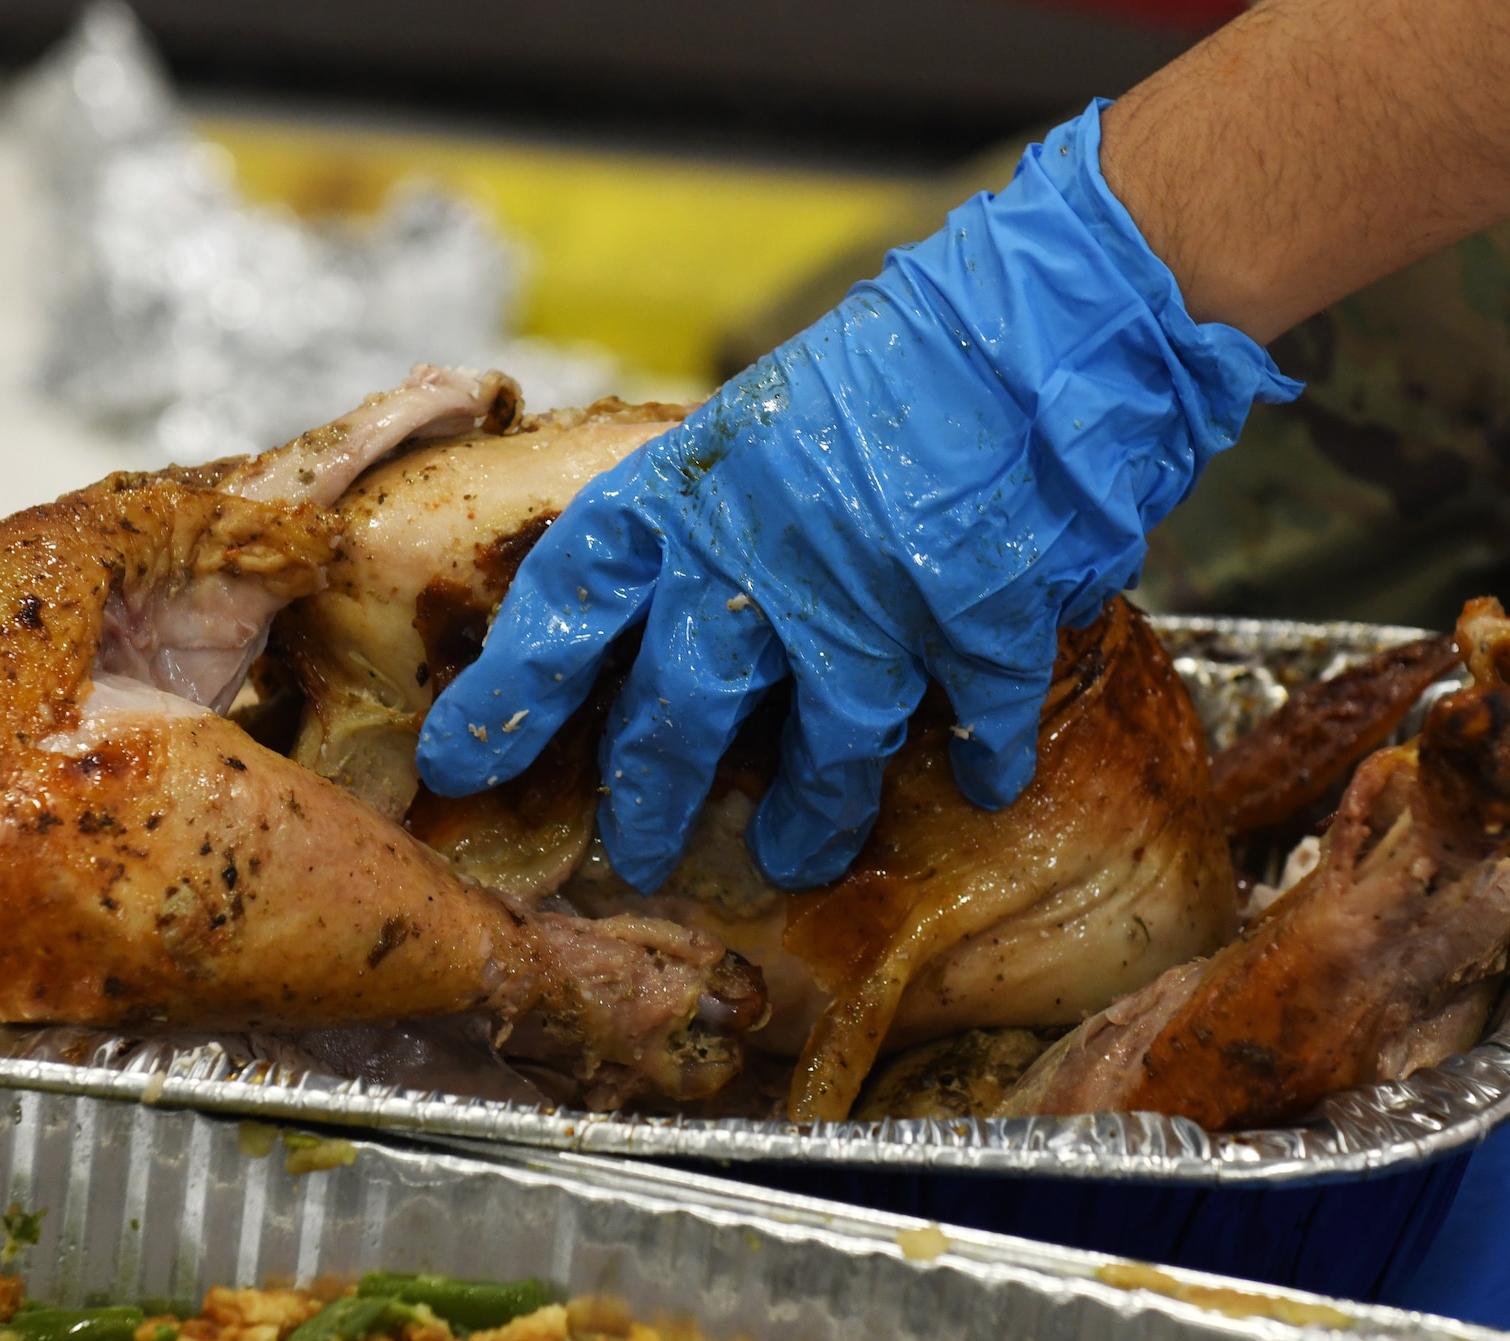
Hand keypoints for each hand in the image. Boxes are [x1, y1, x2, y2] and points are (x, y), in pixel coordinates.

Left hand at [417, 102, 1296, 893]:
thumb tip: (685, 589)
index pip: (569, 599)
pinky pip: (970, 724)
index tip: (462, 759)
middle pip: (679, 708)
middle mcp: (759, 555)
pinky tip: (980, 782)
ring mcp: (867, 601)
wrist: (1047, 315)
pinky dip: (979, 757)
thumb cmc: (906, 353)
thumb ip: (720, 507)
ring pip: (824, 748)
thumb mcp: (772, 412)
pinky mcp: (973, 627)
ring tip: (796, 856)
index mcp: (694, 489)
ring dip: (810, 814)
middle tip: (634, 854)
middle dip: (650, 795)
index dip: (512, 689)